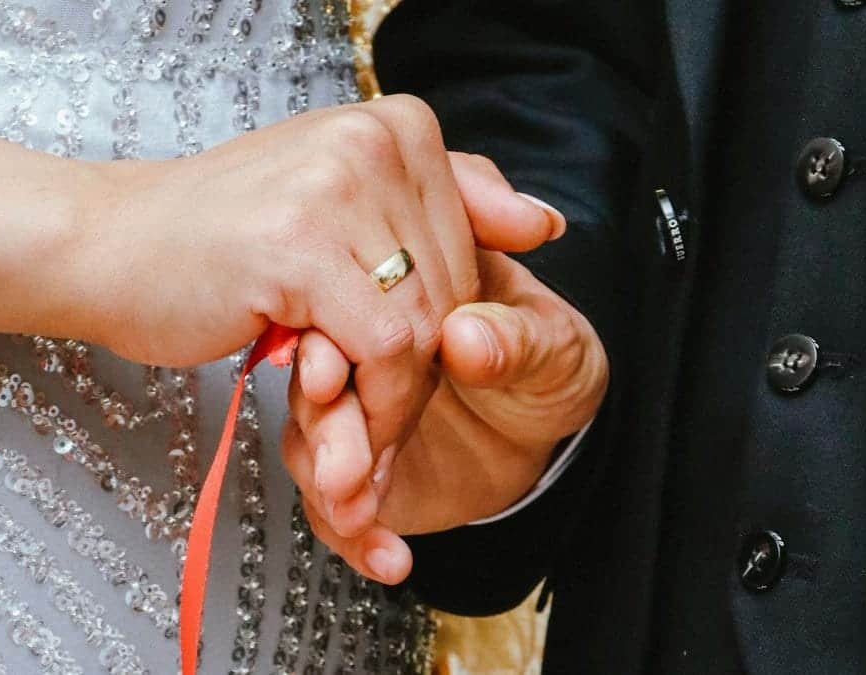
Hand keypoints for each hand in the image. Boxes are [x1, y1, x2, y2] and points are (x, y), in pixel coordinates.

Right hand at [74, 96, 560, 458]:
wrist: (106, 245)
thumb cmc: (218, 237)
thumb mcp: (342, 206)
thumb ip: (447, 204)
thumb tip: (545, 222)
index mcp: (397, 126)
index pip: (469, 253)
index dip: (441, 330)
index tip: (400, 377)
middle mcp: (376, 141)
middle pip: (451, 292)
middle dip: (420, 375)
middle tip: (375, 421)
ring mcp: (339, 187)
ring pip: (425, 326)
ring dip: (396, 399)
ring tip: (358, 433)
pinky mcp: (302, 245)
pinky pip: (383, 347)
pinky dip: (373, 402)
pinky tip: (333, 415)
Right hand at [282, 250, 607, 583]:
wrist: (549, 432)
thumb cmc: (549, 365)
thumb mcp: (555, 346)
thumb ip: (515, 340)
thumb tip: (466, 338)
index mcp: (402, 296)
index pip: (349, 309)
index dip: (329, 345)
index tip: (330, 379)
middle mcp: (362, 350)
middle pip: (315, 382)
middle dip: (326, 431)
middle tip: (341, 471)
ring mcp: (355, 413)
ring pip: (310, 445)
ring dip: (328, 485)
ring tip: (358, 516)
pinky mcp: (357, 473)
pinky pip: (334, 509)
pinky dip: (353, 539)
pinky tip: (387, 558)